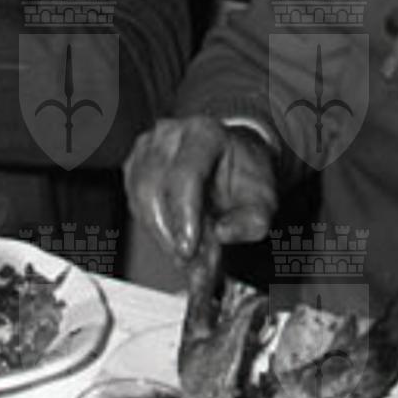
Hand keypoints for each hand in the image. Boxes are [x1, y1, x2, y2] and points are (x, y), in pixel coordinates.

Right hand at [124, 116, 277, 262]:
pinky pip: (135, 203)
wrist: (232, 160)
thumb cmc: (244, 175)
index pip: (184, 175)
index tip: (190, 249)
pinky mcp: (135, 166)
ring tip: (186, 259)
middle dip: (169, 234)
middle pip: (153, 189)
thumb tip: (223, 234)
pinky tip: (174, 241)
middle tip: (190, 264)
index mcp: (205, 134)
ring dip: (161, 235)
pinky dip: (153, 229)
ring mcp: (147, 148)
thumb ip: (251, 220)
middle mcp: (169, 135)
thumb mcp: (263, 200)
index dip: (184, 216)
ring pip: (139, 199)